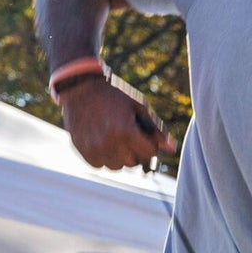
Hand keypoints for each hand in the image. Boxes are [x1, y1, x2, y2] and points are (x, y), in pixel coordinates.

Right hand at [59, 77, 175, 170]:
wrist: (80, 86)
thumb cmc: (114, 95)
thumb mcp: (139, 107)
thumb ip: (157, 130)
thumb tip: (171, 150)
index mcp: (126, 131)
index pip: (149, 153)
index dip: (149, 144)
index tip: (142, 133)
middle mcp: (109, 142)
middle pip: (133, 163)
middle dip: (134, 151)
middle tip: (126, 134)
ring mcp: (94, 147)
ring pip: (116, 166)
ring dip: (118, 156)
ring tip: (113, 138)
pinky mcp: (81, 149)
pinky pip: (99, 164)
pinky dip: (102, 157)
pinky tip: (101, 141)